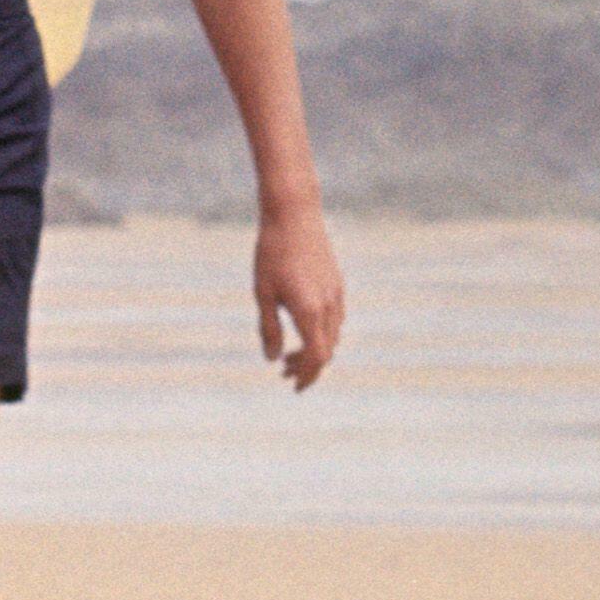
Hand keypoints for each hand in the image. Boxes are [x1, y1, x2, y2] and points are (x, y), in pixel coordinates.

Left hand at [255, 195, 344, 389]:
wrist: (294, 214)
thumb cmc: (272, 252)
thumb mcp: (263, 293)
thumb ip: (269, 328)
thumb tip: (272, 359)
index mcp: (309, 310)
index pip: (315, 357)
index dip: (306, 375)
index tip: (293, 385)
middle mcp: (328, 305)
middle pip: (326, 351)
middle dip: (308, 367)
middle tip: (284, 373)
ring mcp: (336, 293)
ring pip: (333, 336)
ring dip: (315, 350)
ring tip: (290, 354)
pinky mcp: (337, 283)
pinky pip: (336, 319)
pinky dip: (323, 334)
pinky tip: (305, 330)